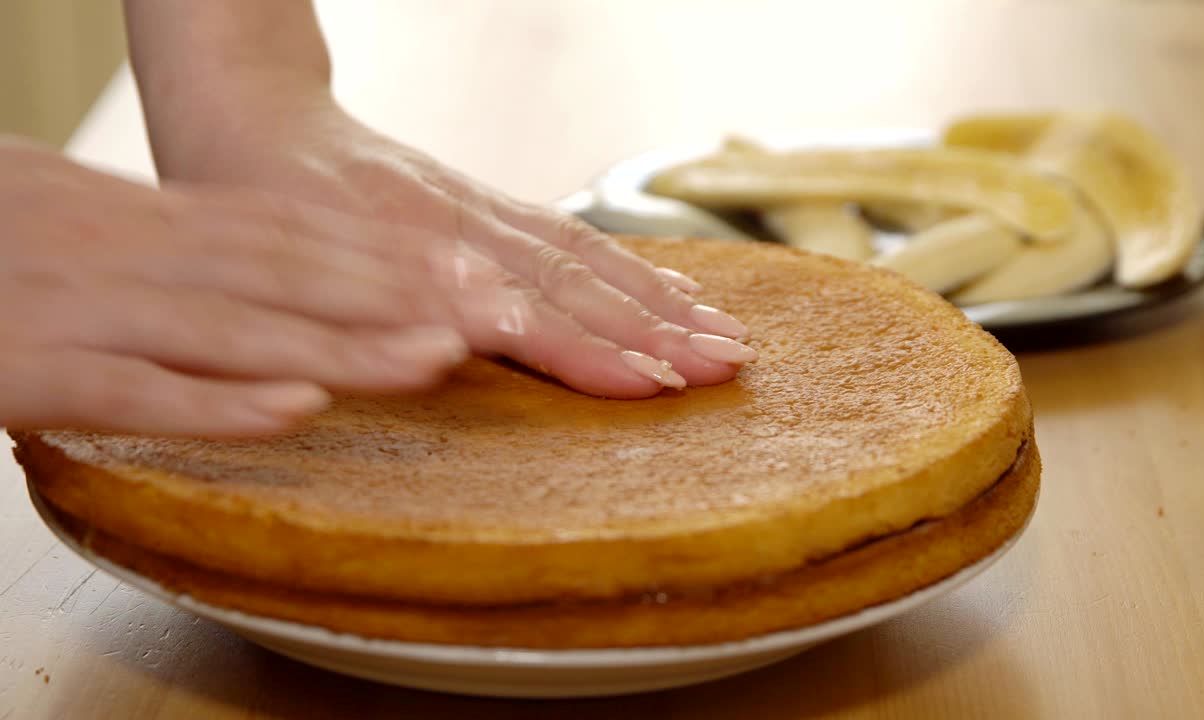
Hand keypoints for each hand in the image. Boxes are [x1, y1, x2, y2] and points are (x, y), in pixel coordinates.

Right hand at [0, 137, 498, 435]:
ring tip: (428, 358)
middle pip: (283, 271)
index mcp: (145, 219)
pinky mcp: (26, 367)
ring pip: (230, 328)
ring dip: (336, 345)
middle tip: (486, 314)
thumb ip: (168, 247)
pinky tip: (290, 412)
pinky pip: (132, 392)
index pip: (287, 229)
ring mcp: (82, 309)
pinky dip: (214, 403)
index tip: (464, 272)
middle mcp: (129, 253)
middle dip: (392, 295)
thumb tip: (256, 265)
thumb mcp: (79, 221)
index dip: (383, 252)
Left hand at [148, 93, 758, 397]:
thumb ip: (361, 307)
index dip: (589, 347)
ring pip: (583, 259)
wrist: (252, 117)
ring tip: (723, 337)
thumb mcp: (278, 266)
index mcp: (410, 249)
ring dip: (657, 303)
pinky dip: (626, 269)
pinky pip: (566, 238)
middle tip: (725, 366)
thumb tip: (449, 350)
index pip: (521, 306)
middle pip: (573, 283)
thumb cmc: (252, 202)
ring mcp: (478, 216)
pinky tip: (669, 292)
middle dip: (655, 329)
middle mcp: (460, 231)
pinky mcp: (485, 208)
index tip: (654, 382)